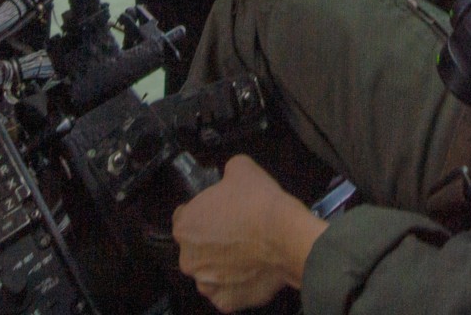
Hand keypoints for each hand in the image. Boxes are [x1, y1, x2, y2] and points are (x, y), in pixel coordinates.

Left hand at [173, 156, 326, 312]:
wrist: (286, 236)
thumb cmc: (259, 203)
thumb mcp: (240, 168)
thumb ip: (226, 173)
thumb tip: (229, 176)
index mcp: (185, 227)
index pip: (184, 218)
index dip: (203, 213)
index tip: (219, 213)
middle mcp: (188, 259)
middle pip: (196, 249)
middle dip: (211, 242)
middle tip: (237, 233)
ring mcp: (207, 284)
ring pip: (210, 274)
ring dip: (223, 266)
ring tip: (248, 254)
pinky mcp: (226, 303)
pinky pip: (228, 293)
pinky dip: (237, 286)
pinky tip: (252, 271)